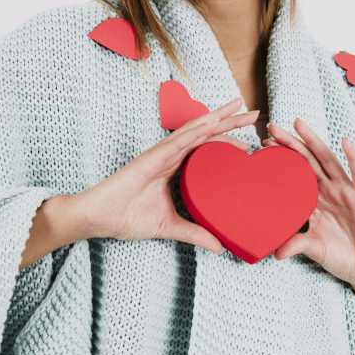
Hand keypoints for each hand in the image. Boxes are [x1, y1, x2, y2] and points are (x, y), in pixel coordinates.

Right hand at [75, 96, 256, 250]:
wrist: (99, 217)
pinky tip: (213, 122)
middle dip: (230, 121)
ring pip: (195, 129)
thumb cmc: (126, 217)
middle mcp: (171, 155)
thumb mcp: (171, 227)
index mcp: (175, 167)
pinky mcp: (152, 157)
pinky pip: (177, 141)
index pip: (207, 147)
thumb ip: (196, 233)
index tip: (251, 141)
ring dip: (218, 117)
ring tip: (239, 107)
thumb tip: (220, 247)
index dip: (228, 139)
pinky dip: (196, 130)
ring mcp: (161, 153)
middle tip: (255, 113)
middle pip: (206, 133)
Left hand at [263, 119, 354, 300]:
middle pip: (308, 161)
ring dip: (314, 142)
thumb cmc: (342, 257)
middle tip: (272, 127)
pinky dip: (352, 157)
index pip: (296, 174)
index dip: (282, 160)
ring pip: (328, 160)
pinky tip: (345, 142)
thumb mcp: (314, 249)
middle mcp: (329, 192)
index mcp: (316, 201)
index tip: (264, 145)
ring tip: (299, 125)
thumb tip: (275, 253)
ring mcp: (346, 192)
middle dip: (291, 144)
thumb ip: (296, 245)